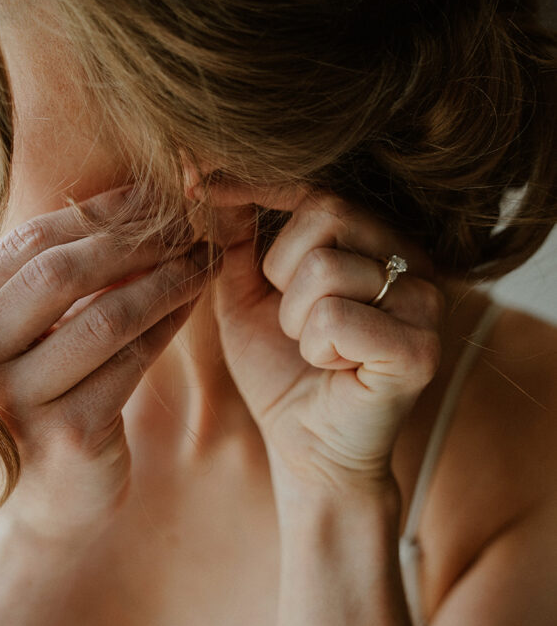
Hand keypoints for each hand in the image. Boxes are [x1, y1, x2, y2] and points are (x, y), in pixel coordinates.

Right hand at [0, 186, 210, 540]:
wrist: (39, 504)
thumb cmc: (41, 401)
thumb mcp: (27, 338)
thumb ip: (53, 281)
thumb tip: (129, 204)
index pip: (28, 243)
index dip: (97, 212)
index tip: (152, 195)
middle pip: (60, 274)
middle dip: (135, 240)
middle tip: (188, 224)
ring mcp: (15, 400)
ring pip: (104, 317)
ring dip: (165, 281)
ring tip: (204, 259)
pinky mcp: (66, 435)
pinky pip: (130, 364)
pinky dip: (167, 326)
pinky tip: (192, 304)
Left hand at [200, 181, 445, 508]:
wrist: (307, 449)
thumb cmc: (281, 370)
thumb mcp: (245, 295)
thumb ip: (237, 237)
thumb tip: (208, 176)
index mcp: (376, 240)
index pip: (317, 187)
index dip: (257, 184)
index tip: (198, 184)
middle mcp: (413, 260)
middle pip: (327, 212)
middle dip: (281, 270)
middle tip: (291, 319)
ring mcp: (425, 303)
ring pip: (326, 268)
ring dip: (295, 319)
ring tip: (314, 348)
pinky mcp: (420, 350)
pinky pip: (337, 319)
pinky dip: (316, 348)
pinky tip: (334, 367)